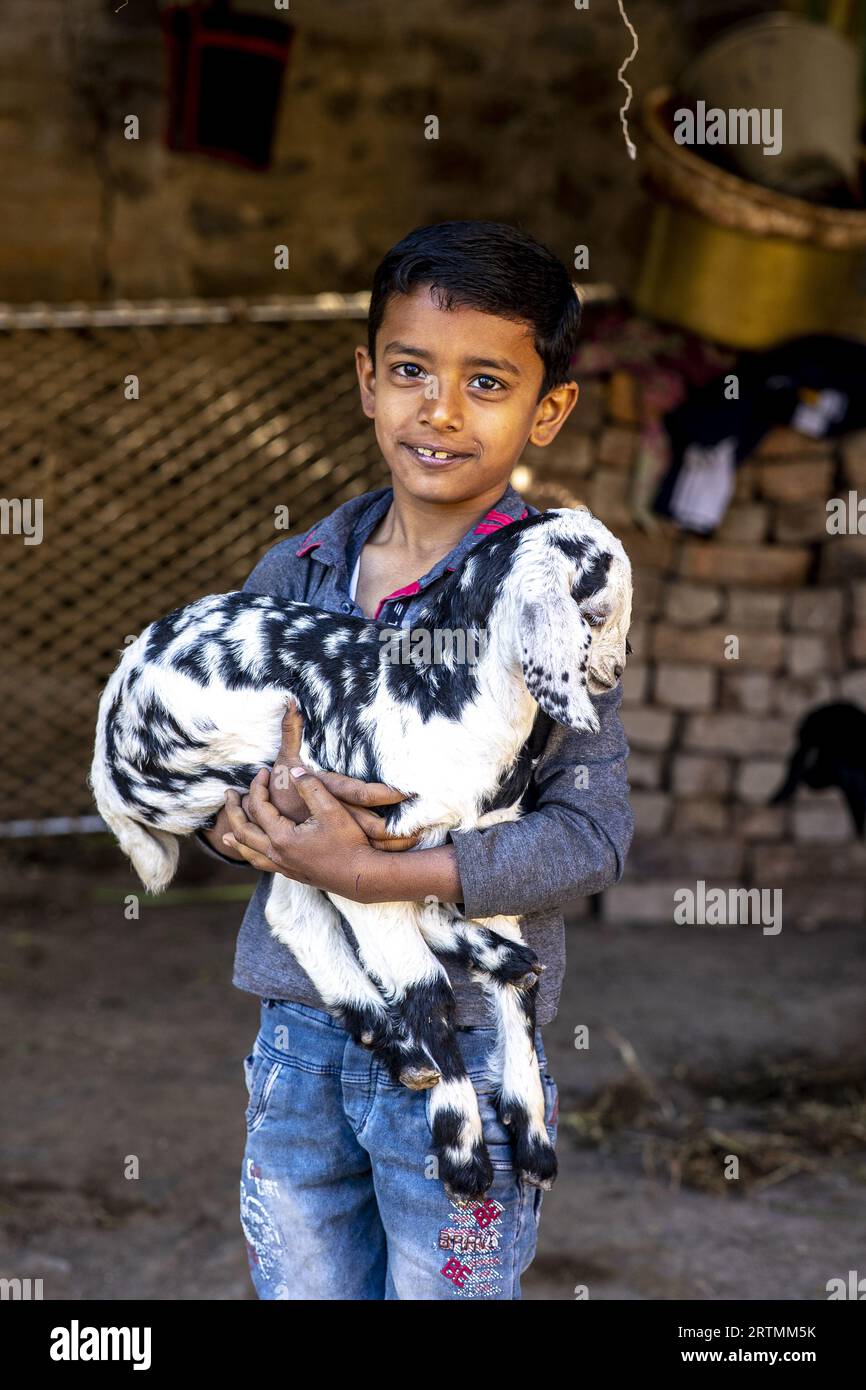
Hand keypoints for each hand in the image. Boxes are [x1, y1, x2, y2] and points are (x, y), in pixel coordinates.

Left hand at [222, 766, 379, 899]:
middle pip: (242, 831)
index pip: (259, 807)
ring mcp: (283, 866)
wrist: (362, 876)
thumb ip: (310, 786)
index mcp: (282, 837)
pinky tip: (253, 854)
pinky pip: (262, 864)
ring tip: (224, 834)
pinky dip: (250, 855)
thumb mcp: (331, 809)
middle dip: (233, 811)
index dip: (258, 786)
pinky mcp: (292, 873)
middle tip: (228, 794)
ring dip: (236, 838)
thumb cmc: (348, 842)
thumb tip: (293, 770)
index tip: (263, 770)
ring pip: (249, 852)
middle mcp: (276, 854)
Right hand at [268, 698, 421, 851]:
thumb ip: (291, 731)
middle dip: (400, 829)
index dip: (385, 793)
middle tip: (425, 826)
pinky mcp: (342, 841)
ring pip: (374, 842)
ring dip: (398, 843)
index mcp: (329, 793)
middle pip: (374, 827)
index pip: (362, 795)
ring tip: (422, 838)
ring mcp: (341, 832)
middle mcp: (338, 816)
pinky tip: (408, 847)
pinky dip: (389, 850)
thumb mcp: (285, 761)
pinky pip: (370, 849)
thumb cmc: (280, 790)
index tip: (407, 791)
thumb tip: (291, 702)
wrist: (265, 825)